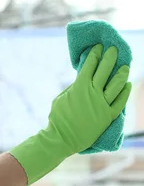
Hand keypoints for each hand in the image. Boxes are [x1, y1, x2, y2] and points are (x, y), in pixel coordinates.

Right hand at [10, 44, 131, 184]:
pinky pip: (120, 102)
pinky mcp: (109, 116)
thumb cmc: (58, 118)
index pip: (90, 66)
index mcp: (79, 87)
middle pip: (105, 71)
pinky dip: (125, 92)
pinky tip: (127, 85)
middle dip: (110, 58)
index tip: (98, 47)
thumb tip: (81, 79)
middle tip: (114, 49)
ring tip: (125, 66)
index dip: (95, 54)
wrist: (63, 138)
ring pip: (116, 85)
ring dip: (121, 73)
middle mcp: (93, 93)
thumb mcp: (61, 98)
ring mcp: (102, 104)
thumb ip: (73, 88)